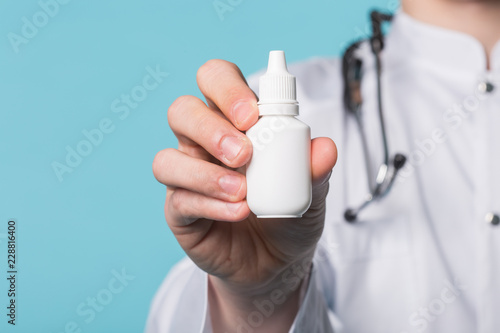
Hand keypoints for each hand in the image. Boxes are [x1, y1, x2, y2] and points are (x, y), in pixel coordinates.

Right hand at [152, 59, 336, 330]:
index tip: (253, 114)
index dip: (227, 88)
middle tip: (244, 154)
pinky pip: (179, 200)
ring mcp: (188, 176)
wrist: (278, 262)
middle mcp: (204, 143)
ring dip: (205, 173)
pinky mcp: (179, 211)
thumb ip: (316, 168)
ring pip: (168, 159)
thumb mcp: (312, 191)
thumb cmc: (290, 213)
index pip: (216, 81)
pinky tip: (238, 211)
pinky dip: (210, 204)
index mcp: (235, 122)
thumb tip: (324, 147)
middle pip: (182, 111)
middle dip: (210, 127)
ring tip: (242, 191)